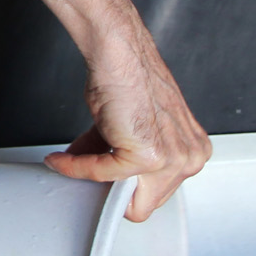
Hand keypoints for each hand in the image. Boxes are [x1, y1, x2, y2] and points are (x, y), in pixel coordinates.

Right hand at [44, 30, 211, 220]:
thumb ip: (122, 155)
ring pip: (126, 200)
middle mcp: (190, 158)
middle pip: (145, 203)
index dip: (126, 186)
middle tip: (85, 173)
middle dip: (111, 189)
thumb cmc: (126, 79)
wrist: (119, 52)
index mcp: (192, 151)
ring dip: (93, 180)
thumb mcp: (132, 126)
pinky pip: (102, 175)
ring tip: (72, 164)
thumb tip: (95, 174)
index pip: (158, 193)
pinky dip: (77, 168)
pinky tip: (64, 158)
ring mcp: (173, 160)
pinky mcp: (148, 157)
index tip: (102, 178)